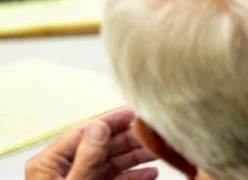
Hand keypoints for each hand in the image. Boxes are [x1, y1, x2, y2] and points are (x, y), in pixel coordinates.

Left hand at [25, 108, 157, 179]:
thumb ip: (86, 158)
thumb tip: (99, 127)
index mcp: (50, 163)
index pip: (84, 131)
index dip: (111, 120)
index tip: (134, 112)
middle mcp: (66, 168)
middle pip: (104, 145)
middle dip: (132, 140)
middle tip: (155, 133)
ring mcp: (81, 179)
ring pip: (114, 161)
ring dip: (139, 156)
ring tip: (160, 153)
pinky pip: (118, 178)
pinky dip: (135, 175)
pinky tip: (152, 173)